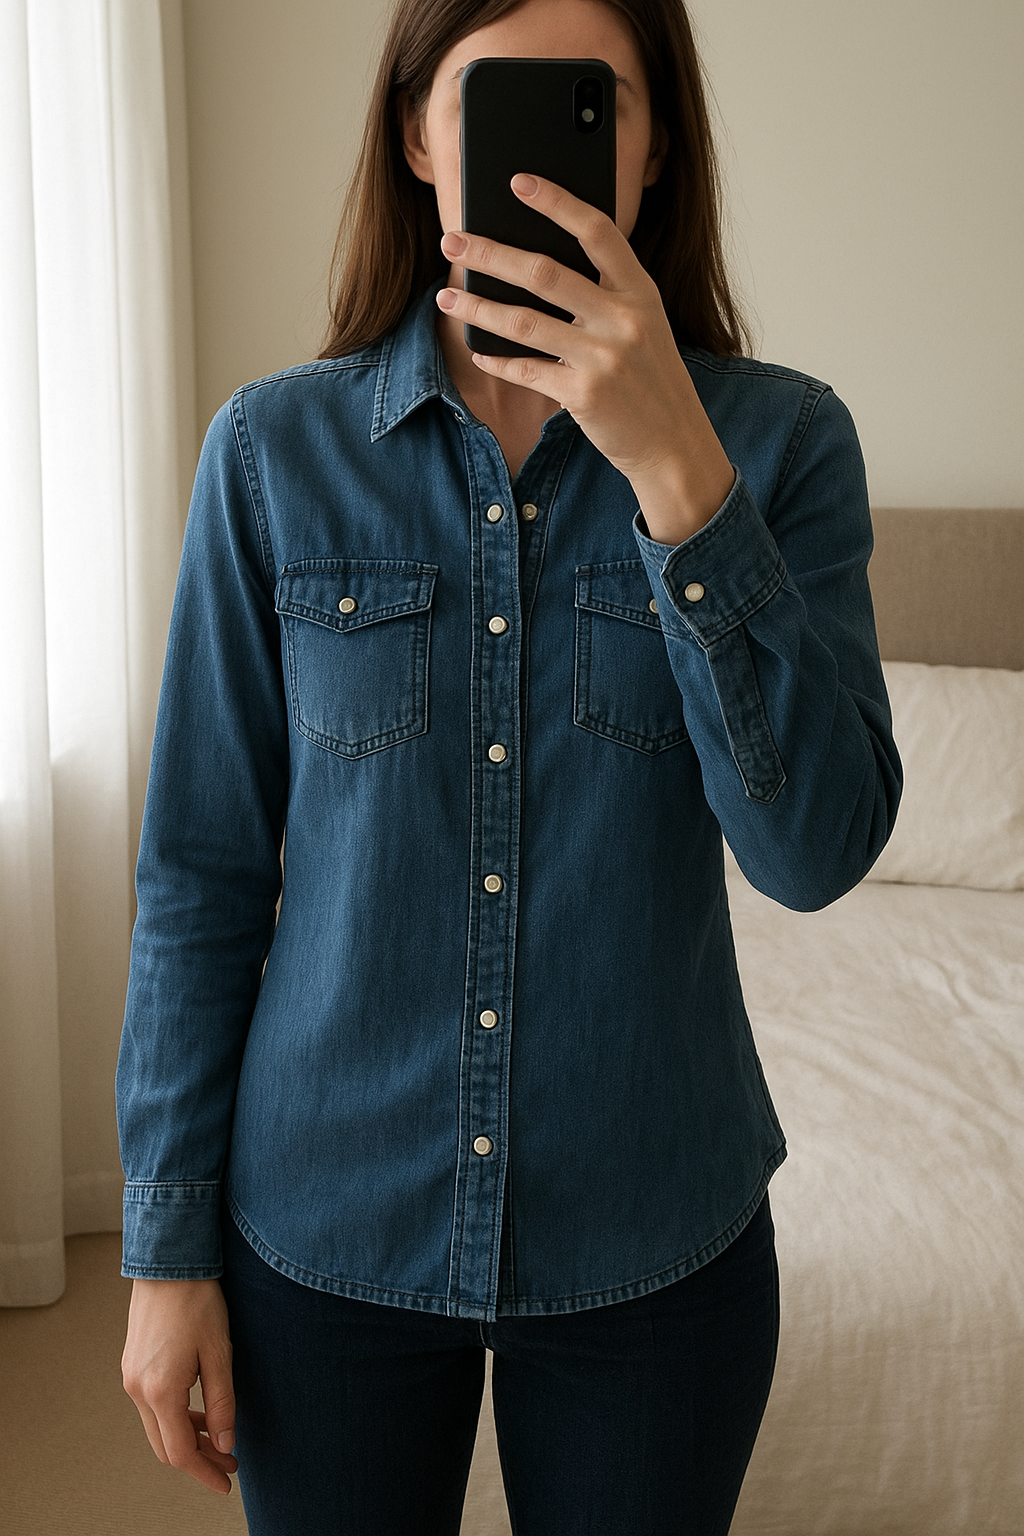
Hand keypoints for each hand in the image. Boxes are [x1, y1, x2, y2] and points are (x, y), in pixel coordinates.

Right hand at [122, 1278, 237, 1494]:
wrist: (168, 1263)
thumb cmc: (198, 1301)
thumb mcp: (219, 1354)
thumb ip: (221, 1403)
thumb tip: (224, 1443)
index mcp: (159, 1391)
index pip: (180, 1453)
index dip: (204, 1473)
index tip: (227, 1483)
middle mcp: (137, 1390)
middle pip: (165, 1446)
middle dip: (198, 1460)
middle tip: (230, 1462)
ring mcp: (131, 1378)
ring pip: (158, 1427)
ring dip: (187, 1439)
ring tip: (220, 1440)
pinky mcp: (133, 1366)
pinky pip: (152, 1406)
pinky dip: (175, 1418)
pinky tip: (199, 1413)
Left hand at [436, 172, 734, 543]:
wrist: (674, 441)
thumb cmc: (650, 377)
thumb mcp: (643, 324)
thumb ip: (605, 293)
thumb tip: (535, 263)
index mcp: (640, 291)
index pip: (598, 231)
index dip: (557, 202)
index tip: (518, 181)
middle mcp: (624, 319)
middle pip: (545, 273)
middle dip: (491, 253)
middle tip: (452, 240)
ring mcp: (604, 358)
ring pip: (525, 322)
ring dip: (479, 306)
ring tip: (447, 295)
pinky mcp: (584, 395)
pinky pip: (527, 370)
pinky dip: (497, 359)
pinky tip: (476, 349)